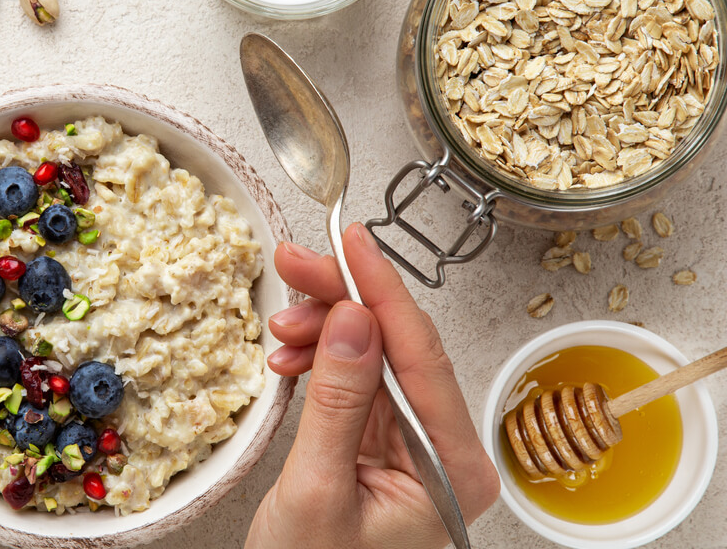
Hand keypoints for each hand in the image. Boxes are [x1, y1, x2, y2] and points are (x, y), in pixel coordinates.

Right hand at [246, 224, 498, 548]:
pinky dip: (320, 361)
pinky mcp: (382, 445)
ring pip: (374, 356)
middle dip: (344, 300)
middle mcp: (444, 451)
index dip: (383, 291)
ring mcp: (414, 446)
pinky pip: (356, 382)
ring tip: (280, 328)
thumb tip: (354, 321)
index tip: (352, 243)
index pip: (423, 355)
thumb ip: (339, 404)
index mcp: (453, 468)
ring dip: (324, 330)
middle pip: (400, 346)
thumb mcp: (318, 490)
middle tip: (296, 263)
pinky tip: (290, 356)